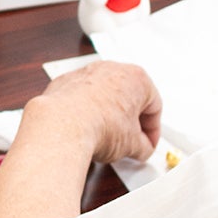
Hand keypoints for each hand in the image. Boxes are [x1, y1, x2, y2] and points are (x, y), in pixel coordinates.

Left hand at [26, 61, 161, 164]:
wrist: (63, 126)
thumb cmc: (98, 126)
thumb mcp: (132, 145)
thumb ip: (143, 146)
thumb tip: (139, 148)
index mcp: (137, 78)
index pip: (154, 107)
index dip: (152, 131)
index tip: (147, 144)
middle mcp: (112, 69)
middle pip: (129, 98)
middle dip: (130, 122)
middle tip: (130, 142)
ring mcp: (87, 73)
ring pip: (105, 96)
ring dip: (109, 115)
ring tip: (106, 138)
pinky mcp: (66, 82)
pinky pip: (82, 98)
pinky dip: (86, 112)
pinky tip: (86, 130)